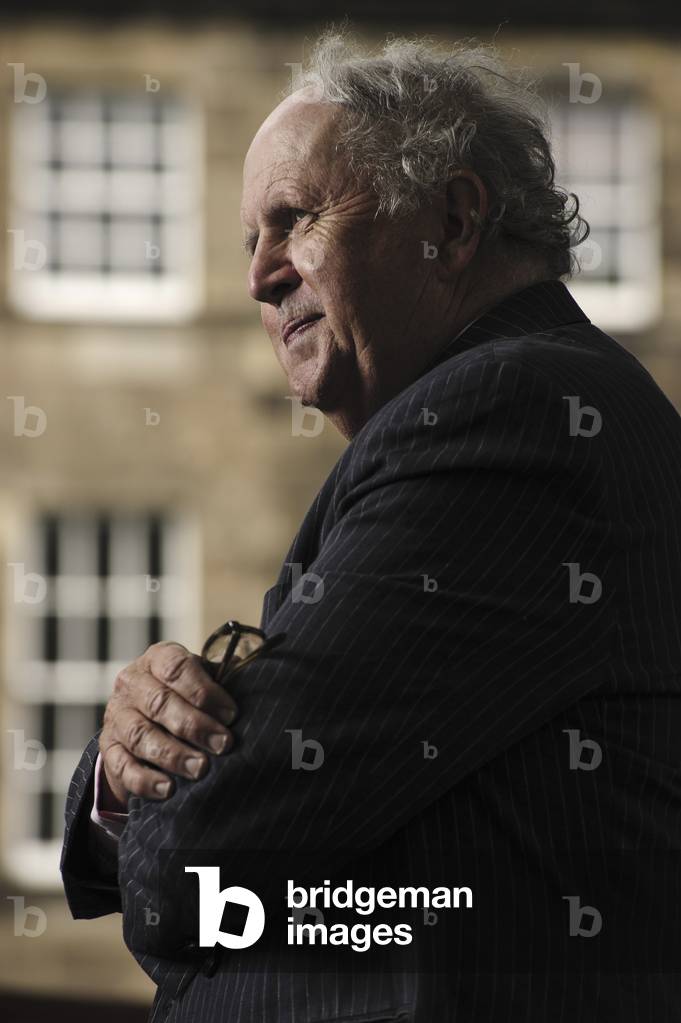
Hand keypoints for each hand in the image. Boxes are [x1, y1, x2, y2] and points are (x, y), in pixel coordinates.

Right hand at [98, 641, 238, 807]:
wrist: (144, 717)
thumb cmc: (186, 695)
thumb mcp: (202, 679)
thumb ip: (223, 678)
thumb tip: (254, 680)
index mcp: (158, 658)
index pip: (176, 667)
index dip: (204, 691)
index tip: (231, 714)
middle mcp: (132, 683)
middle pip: (160, 702)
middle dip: (195, 725)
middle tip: (223, 745)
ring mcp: (117, 715)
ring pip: (141, 735)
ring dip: (173, 754)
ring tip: (201, 769)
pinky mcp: (108, 747)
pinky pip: (122, 765)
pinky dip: (145, 779)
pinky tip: (168, 789)